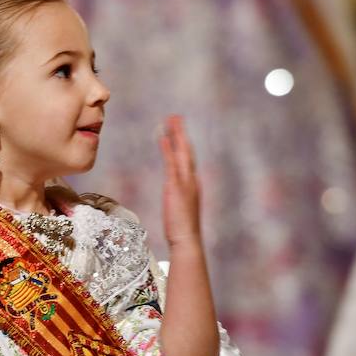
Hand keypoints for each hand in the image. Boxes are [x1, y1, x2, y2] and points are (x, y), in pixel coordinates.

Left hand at [159, 115, 201, 248]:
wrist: (186, 239)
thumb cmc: (181, 228)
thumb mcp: (180, 208)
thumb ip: (178, 197)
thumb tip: (173, 192)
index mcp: (192, 183)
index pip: (188, 159)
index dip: (184, 143)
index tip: (179, 131)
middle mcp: (191, 179)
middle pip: (187, 150)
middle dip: (182, 132)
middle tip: (176, 116)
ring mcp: (185, 181)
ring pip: (181, 152)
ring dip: (176, 134)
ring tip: (170, 119)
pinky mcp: (175, 185)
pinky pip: (171, 161)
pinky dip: (167, 147)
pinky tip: (162, 136)